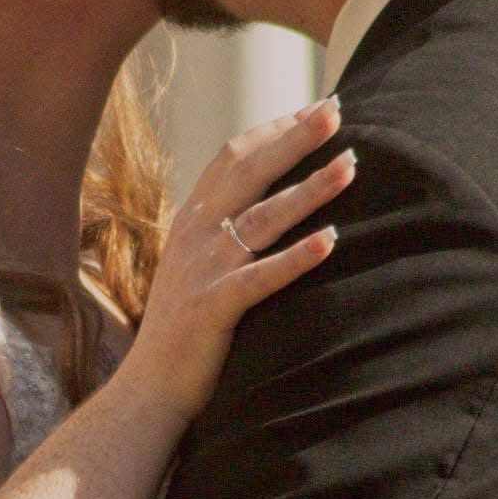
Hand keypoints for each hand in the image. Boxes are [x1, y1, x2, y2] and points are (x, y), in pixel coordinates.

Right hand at [124, 96, 354, 424]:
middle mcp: (195, 235)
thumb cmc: (183, 329)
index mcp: (192, 220)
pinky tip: (330, 242)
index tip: (313, 110)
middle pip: (249, 171)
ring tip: (350, 166)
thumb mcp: (196, 265)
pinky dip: (297, 257)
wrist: (148, 389)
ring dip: (309, 189)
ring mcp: (204, 269)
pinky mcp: (214, 307)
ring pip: (263, 217)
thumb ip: (221, 231)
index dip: (273, 130)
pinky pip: (262, 276)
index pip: (232, 157)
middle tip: (336, 111)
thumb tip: (261, 204)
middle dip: (295, 138)